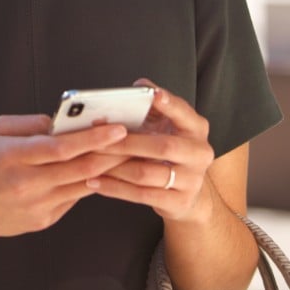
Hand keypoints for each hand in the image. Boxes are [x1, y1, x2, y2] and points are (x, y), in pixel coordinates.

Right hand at [0, 114, 131, 243]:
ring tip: (126, 153)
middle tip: (134, 139)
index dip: (91, 138)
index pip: (60, 148)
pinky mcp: (43, 220)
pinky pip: (73, 198)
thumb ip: (29, 124)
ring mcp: (37, 206)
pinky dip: (88, 183)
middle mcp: (27, 184)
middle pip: (78, 168)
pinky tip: (100, 170)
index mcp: (13, 157)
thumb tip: (61, 122)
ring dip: (106, 169)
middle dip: (110, 153)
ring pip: (82, 185)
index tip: (116, 128)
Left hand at [86, 79, 216, 223]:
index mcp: (197, 129)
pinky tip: (95, 182)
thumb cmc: (169, 151)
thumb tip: (138, 87)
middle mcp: (200, 153)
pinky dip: (115, 188)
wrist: (188, 192)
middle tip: (98, 140)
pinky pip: (141, 195)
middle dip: (126, 143)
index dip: (168, 104)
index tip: (151, 94)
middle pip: (162, 147)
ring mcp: (192, 180)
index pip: (183, 112)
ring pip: (147, 173)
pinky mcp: (179, 202)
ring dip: (115, 167)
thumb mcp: (166, 126)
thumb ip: (153, 107)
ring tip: (90, 160)